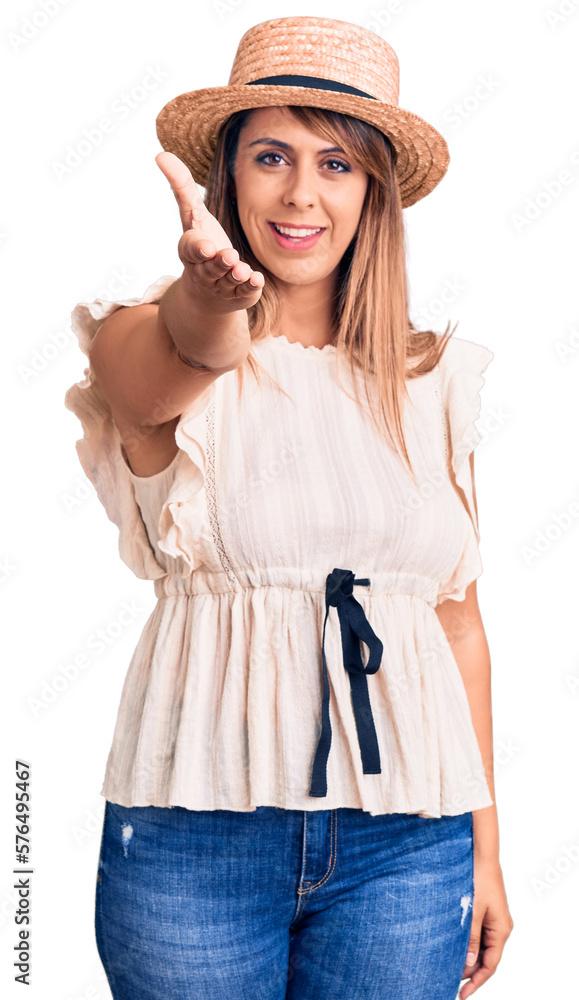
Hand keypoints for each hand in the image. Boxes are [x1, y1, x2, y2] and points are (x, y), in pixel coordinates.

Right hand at [155, 151, 264, 314]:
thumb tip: (160, 153)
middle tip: (229, 256)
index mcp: (191, 250)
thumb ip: (181, 187)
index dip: (198, 248)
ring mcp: (222, 285)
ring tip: (242, 270)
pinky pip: (244, 292)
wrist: (208, 293)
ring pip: (227, 281)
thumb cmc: (202, 246)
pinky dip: (250, 287)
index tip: (206, 247)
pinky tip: (257, 279)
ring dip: (235, 275)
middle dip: (218, 263)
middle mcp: (204, 270)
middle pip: (210, 267)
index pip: (191, 248)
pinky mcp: (239, 295)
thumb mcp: (192, 215)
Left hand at [459, 855, 513, 997]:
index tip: (462, 993)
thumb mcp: (473, 911)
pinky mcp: (488, 912)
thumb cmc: (479, 879)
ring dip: (469, 957)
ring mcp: (496, 920)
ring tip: (450, 966)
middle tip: (450, 980)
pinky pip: (480, 934)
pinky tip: (455, 946)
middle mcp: (501, 927)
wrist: (481, 855)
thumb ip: (471, 938)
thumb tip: (469, 962)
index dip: (476, 981)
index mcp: (501, 930)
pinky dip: (469, 943)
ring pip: (483, 946)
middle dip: (471, 971)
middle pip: (487, 958)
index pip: (490, 965)